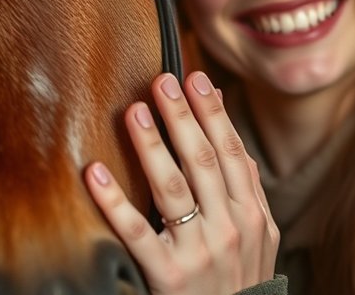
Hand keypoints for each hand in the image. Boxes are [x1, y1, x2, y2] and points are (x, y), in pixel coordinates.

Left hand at [85, 71, 279, 294]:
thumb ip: (245, 190)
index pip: (230, 151)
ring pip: (173, 188)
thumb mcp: (258, 237)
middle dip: (182, 117)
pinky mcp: (169, 277)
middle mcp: (230, 228)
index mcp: (251, 214)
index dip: (213, 113)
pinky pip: (137, 233)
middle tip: (161, 81)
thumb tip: (236, 143)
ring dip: (153, 145)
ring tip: (134, 111)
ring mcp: (199, 252)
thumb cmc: (241, 282)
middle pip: (202, 161)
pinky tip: (95, 173)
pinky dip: (114, 202)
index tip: (196, 78)